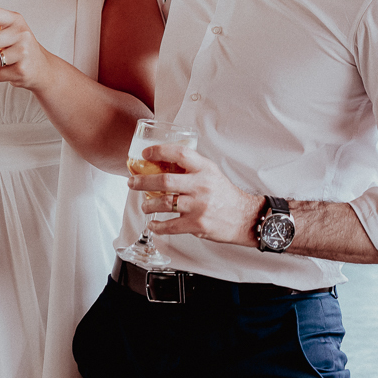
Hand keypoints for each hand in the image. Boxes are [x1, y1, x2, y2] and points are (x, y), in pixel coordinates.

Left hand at [130, 144, 263, 246]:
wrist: (244, 217)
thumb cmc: (225, 195)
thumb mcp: (211, 173)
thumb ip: (191, 167)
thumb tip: (163, 162)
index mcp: (205, 169)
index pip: (180, 153)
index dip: (159, 151)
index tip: (145, 154)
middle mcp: (201, 185)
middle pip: (165, 181)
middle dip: (143, 181)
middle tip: (133, 182)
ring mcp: (198, 206)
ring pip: (164, 203)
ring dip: (148, 204)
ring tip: (144, 205)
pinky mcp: (197, 224)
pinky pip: (170, 226)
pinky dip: (157, 226)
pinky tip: (153, 224)